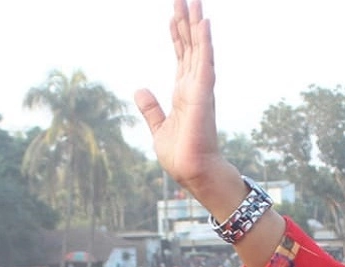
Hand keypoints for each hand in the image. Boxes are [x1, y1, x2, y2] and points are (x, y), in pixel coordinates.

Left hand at [134, 0, 235, 199]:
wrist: (191, 172)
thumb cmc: (180, 154)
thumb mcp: (158, 127)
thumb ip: (151, 108)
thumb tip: (140, 89)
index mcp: (183, 91)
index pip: (181, 55)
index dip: (176, 34)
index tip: (173, 14)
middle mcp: (194, 84)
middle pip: (190, 44)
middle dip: (186, 19)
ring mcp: (200, 87)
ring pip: (199, 46)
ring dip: (196, 22)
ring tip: (195, 0)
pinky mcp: (203, 93)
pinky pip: (205, 61)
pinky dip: (205, 41)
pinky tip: (203, 22)